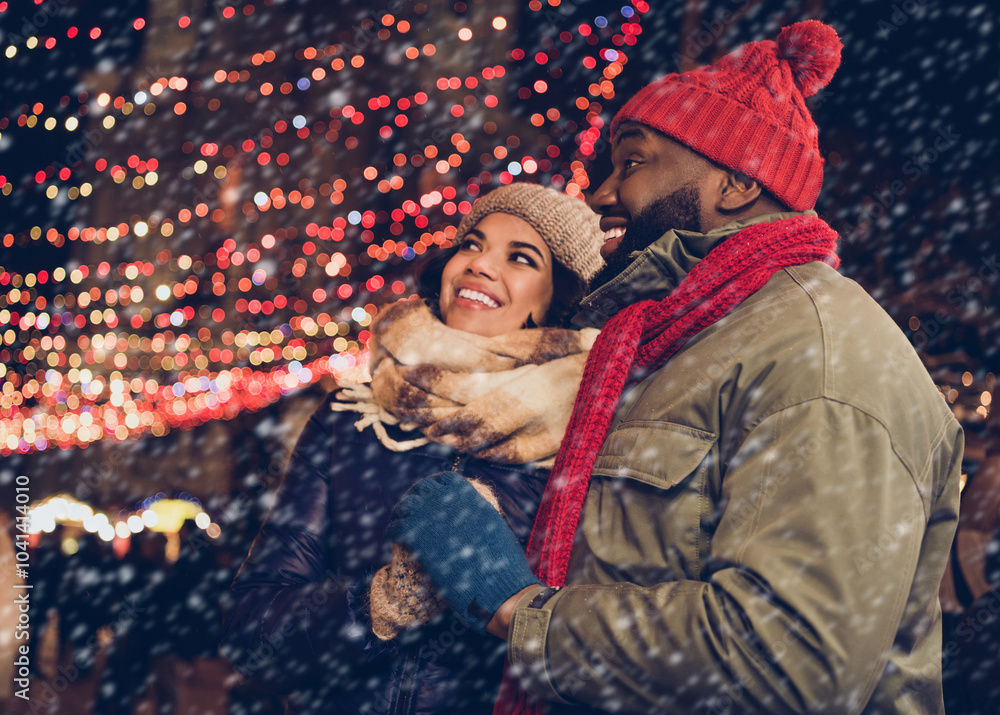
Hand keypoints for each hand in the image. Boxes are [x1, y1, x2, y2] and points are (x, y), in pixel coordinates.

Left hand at [385, 472, 539, 633]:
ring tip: (399, 523)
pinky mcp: (417, 536)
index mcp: (470, 497)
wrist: (496, 583)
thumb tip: (476, 517)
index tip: (431, 496)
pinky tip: (393, 540)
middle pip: (421, 488)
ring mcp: (431, 516)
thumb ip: (480, 516)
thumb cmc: (501, 563)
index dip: (435, 486)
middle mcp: (448, 500)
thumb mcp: (494, 527)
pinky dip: (392, 531)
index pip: (445, 479)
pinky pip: (396, 527)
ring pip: (405, 505)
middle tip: (412, 511)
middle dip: (415, 497)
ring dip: (401, 513)